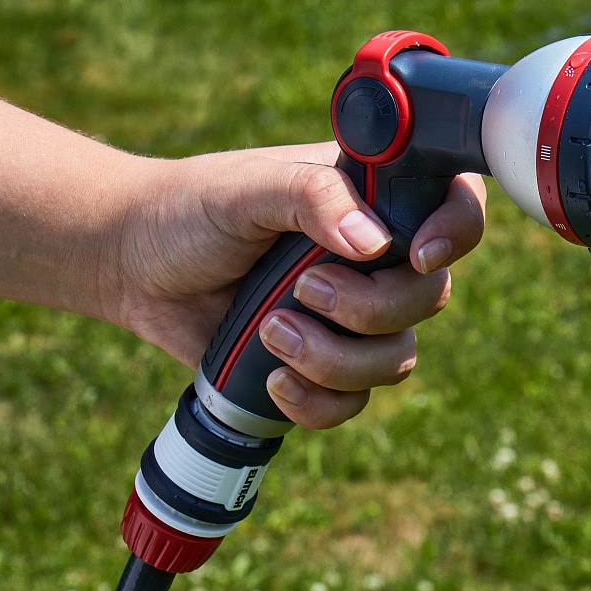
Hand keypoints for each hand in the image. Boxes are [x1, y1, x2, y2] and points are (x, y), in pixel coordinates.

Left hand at [111, 142, 485, 428]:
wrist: (133, 265)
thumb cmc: (192, 209)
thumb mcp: (248, 189)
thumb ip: (311, 199)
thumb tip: (375, 244)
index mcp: (378, 198)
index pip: (457, 208)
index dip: (454, 234)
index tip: (412, 254)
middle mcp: (380, 257)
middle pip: (430, 297)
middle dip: (368, 309)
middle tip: (303, 289)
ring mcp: (355, 315)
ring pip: (397, 359)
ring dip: (336, 358)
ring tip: (270, 332)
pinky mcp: (324, 364)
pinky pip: (354, 401)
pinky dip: (318, 400)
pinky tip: (274, 379)